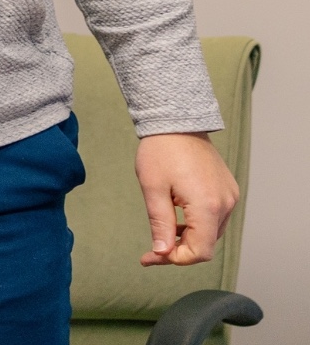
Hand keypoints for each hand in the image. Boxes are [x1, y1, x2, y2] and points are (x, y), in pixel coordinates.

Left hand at [135, 132, 238, 265]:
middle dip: (179, 251)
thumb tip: (162, 253)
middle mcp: (225, 204)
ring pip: (211, 232)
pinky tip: (177, 218)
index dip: (176, 259)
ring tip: (163, 232)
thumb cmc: (161, 151)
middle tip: (151, 251)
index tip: (151, 257)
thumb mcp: (153, 188)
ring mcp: (229, 196)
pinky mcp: (228, 190)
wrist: (177, 121)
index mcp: (208, 205)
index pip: (200, 251)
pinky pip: (215, 218)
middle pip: (207, 244)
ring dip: (188, 238)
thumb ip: (160, 224)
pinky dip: (198, 225)